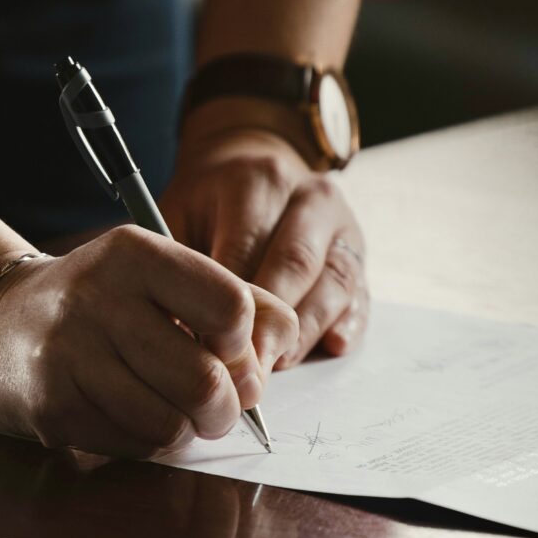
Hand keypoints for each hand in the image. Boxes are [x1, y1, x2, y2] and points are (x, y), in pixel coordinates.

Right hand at [0, 226, 298, 456]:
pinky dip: (149, 442)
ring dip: (188, 429)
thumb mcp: (162, 276)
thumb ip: (236, 300)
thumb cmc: (102, 302)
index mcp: (135, 254)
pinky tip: (133, 416)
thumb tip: (277, 354)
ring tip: (175, 410)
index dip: (246, 344)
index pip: (231, 307)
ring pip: (172, 424)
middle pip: (207, 380)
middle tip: (218, 404)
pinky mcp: (53, 407)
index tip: (230, 351)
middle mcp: (97, 298)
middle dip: (227, 407)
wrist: (0, 323)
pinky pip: (134, 445)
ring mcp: (69, 355)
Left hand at [159, 122, 369, 366]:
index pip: (247, 247)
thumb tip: (176, 330)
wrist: (253, 168)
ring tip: (277, 365)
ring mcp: (342, 225)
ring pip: (334, 282)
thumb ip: (178, 264)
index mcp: (259, 180)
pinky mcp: (358, 254)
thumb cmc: (207, 205)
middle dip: (270, 324)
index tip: (208, 347)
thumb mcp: (179, 213)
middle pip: (296, 265)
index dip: (228, 304)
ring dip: (306, 331)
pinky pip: (361, 293)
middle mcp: (310, 197)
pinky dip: (349, 323)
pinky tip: (332, 346)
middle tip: (246, 369)